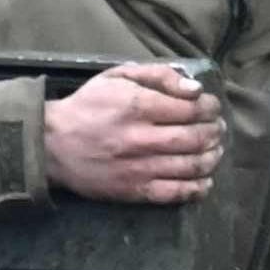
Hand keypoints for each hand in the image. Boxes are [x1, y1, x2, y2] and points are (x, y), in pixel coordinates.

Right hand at [45, 63, 222, 203]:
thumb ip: (158, 76)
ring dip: (211, 158)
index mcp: (136, 106)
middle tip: (217, 129)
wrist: (52, 145)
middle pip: (195, 138)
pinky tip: (204, 181)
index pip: (190, 108)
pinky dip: (196, 189)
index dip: (210, 107)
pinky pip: (174, 193)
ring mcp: (138, 168)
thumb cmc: (87, 106)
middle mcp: (140, 138)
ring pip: (190, 166)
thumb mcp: (117, 77)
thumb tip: (194, 89)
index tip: (211, 107)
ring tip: (214, 151)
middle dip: (214, 132)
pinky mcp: (134, 191)